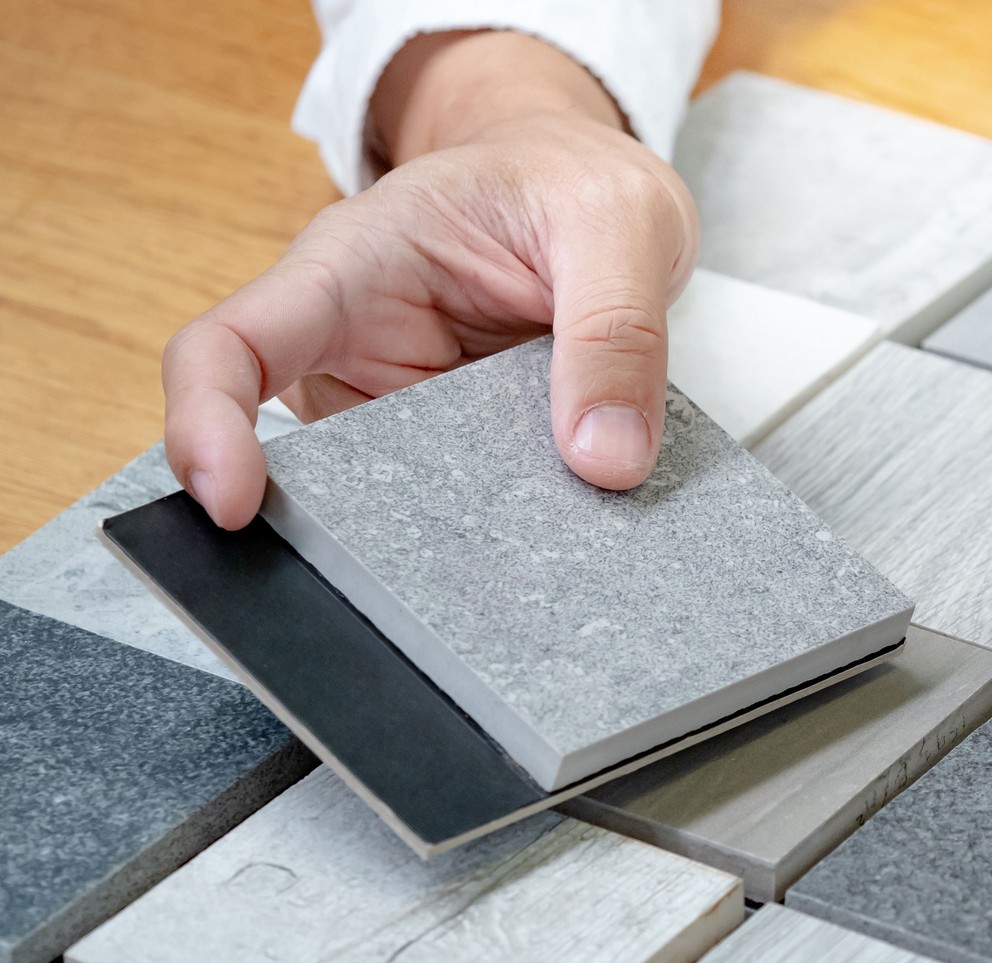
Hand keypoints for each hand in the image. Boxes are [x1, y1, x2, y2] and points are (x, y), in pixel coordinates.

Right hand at [163, 31, 698, 528]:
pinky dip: (505, 535)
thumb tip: (605, 460)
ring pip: (393, 506)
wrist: (596, 195)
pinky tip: (552, 552)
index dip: (207, 427)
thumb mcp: (619, 225)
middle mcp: (357, 349)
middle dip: (346, 533)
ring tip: (516, 564)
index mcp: (351, 268)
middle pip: (306, 464)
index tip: (233, 506)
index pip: (230, 347)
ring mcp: (407, 409)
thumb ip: (615, 332)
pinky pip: (469, 511)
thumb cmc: (574, 182)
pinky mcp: (463, 452)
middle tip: (426, 585)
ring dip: (446, 543)